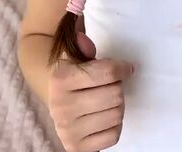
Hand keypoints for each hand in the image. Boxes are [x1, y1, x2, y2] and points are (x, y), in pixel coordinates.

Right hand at [48, 32, 135, 151]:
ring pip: (117, 115)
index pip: (108, 72)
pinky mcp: (76, 148)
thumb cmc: (75, 76)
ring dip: (118, 106)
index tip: (125, 68)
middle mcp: (61, 106)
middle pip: (115, 95)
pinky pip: (113, 135)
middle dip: (117, 88)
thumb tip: (83, 41)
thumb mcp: (76, 57)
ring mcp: (67, 130)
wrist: (56, 100)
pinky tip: (103, 118)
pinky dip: (114, 126)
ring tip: (106, 101)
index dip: (123, 68)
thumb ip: (82, 47)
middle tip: (110, 87)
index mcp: (60, 79)